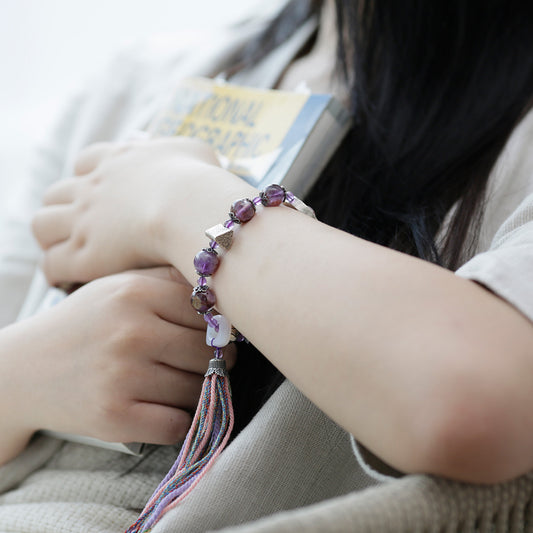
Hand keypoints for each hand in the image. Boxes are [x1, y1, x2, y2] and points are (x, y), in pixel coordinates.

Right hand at [12, 266, 234, 445]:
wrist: (24, 369)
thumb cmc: (84, 324)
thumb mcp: (120, 286)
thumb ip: (169, 283)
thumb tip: (225, 297)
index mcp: (136, 293)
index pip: (210, 311)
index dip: (219, 325)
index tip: (216, 334)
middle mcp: (131, 333)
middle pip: (210, 352)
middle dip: (216, 360)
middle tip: (204, 361)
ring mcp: (122, 377)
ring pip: (198, 389)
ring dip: (197, 390)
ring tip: (175, 381)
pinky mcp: (114, 418)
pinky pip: (178, 425)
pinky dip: (179, 420)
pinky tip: (163, 406)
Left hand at [32, 138, 222, 284]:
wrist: (190, 208)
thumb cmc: (200, 180)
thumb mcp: (194, 153)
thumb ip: (182, 153)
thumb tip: (186, 160)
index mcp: (117, 160)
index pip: (86, 162)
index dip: (89, 177)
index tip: (101, 192)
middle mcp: (93, 188)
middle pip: (56, 193)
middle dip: (63, 208)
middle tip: (81, 226)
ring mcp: (84, 222)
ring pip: (42, 225)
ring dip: (51, 237)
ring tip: (68, 251)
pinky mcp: (85, 256)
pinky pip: (53, 263)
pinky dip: (56, 270)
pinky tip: (68, 278)